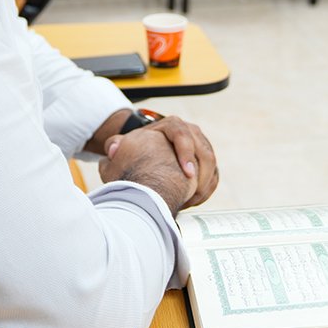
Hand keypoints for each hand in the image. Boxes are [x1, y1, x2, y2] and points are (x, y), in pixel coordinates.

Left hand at [100, 116, 218, 212]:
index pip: (181, 133)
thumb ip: (114, 146)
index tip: (187, 174)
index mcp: (170, 126)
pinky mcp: (206, 161)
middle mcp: (189, 132)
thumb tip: (113, 151)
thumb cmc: (136, 151)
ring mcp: (200, 145)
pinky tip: (192, 202)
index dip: (186, 153)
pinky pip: (213, 175)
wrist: (149, 154)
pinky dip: (206, 190)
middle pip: (204, 151)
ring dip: (203, 186)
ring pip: (211, 164)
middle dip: (201, 175)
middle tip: (191, 195)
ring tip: (189, 202)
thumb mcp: (123, 146)